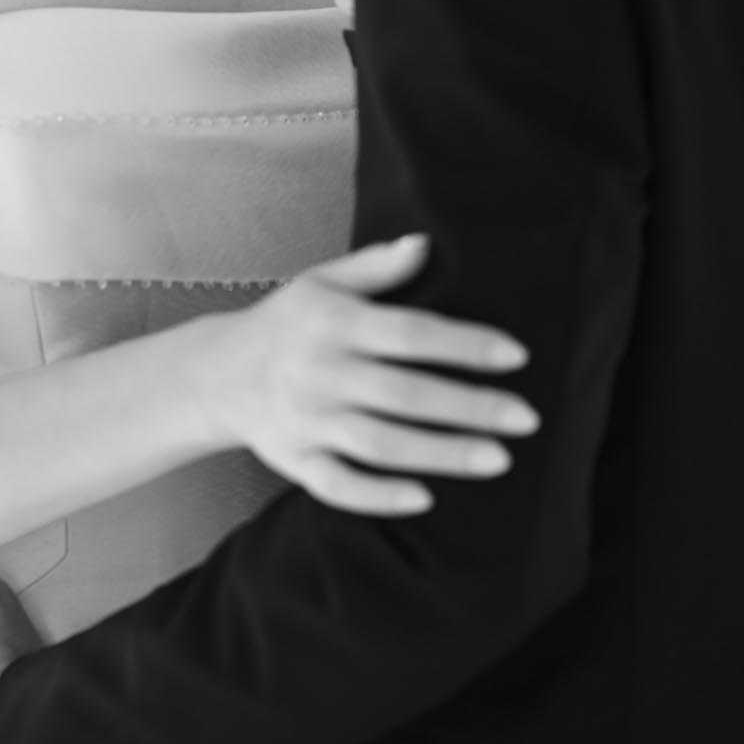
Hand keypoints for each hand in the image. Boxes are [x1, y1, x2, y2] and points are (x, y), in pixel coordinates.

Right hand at [203, 234, 538, 514]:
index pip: (409, 333)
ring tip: (499, 459)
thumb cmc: (287, 323)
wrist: (217, 373)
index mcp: (332, 324)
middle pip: (403, 393)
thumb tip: (426, 244)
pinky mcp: (295, 461)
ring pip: (380, 443)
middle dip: (469, 407)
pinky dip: (379, 496)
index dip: (464, 344)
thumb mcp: (321, 282)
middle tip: (527, 418)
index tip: (517, 356)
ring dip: (441, 453)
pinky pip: (338, 485)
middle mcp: (319, 372)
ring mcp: (306, 421)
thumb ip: (375, 267)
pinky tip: (425, 499)